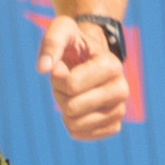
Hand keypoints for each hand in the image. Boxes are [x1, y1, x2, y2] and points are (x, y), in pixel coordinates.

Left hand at [37, 12, 127, 141]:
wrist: (91, 56)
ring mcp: (119, 110)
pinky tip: (78, 108)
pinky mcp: (113, 126)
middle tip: (66, 81)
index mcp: (112, 66)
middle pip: (72, 107)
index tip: (62, 66)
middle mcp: (121, 90)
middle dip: (60, 94)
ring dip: (64, 109)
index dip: (57, 78)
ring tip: (73, 93)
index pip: (71, 86)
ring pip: (75, 124)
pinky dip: (71, 123)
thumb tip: (43, 68)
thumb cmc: (75, 43)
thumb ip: (51, 43)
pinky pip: (80, 135)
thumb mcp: (62, 30)